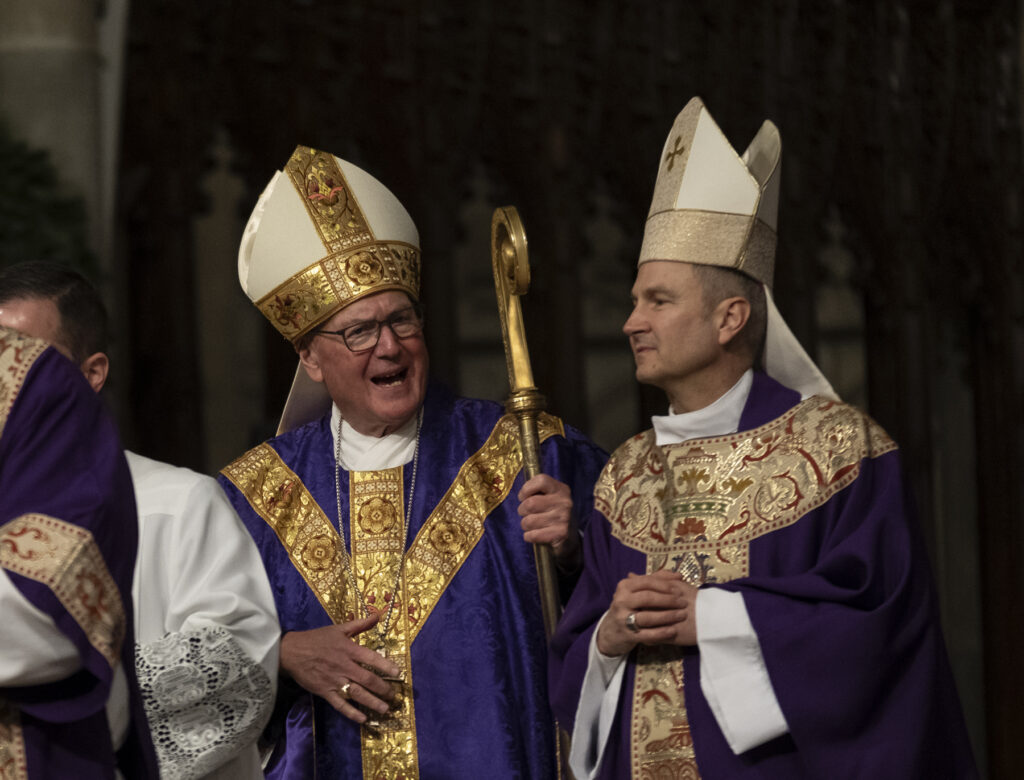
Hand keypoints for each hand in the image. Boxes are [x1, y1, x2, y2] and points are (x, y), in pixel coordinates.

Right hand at [280, 615, 401, 723]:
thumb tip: (377, 615)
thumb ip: (359, 624)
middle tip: (393, 696)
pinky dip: (352, 713)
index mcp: (348, 650)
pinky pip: (340, 705)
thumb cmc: (316, 639)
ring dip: (372, 703)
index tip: (398, 673)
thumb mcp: (338, 628)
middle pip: (367, 679)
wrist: (291, 652)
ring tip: (385, 709)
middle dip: (383, 689)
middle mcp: (344, 667)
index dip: (386, 666)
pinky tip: (363, 719)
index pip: (371, 658)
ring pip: (357, 694)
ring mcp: (335, 681)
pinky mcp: (325, 692)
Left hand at [517, 474, 578, 563]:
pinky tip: (535, 533)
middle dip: (522, 510)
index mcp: (560, 489)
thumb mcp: (548, 494)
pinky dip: (529, 536)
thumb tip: (522, 495)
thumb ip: (536, 489)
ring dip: (525, 524)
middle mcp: (564, 502)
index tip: (523, 497)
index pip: (541, 481)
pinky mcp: (561, 534)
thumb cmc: (550, 509)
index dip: (526, 489)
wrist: (568, 531)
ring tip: (532, 524)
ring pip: (529, 521)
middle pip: (530, 504)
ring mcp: (563, 518)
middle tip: (526, 512)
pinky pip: (533, 535)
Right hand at [596, 570, 697, 655]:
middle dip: (668, 600)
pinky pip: (647, 634)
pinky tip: (673, 631)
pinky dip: (661, 633)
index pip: (647, 582)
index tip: (680, 589)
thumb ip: (657, 580)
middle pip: (647, 598)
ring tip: (682, 615)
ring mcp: (622, 618)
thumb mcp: (638, 591)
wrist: (612, 630)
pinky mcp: (627, 635)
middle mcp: (621, 600)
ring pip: (647, 617)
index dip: (665, 585)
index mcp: (624, 586)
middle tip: (684, 603)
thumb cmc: (630, 606)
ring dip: (667, 616)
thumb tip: (679, 575)